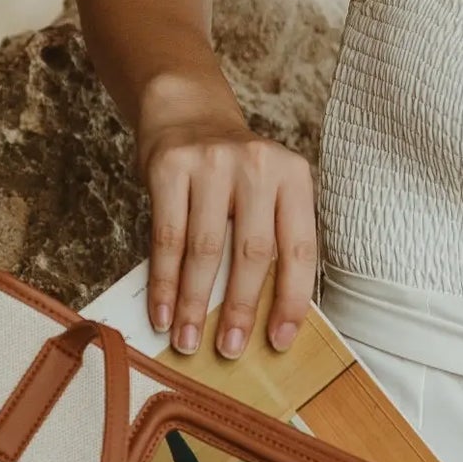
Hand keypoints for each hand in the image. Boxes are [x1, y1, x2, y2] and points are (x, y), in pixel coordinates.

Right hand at [138, 109, 318, 361]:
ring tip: (188, 341)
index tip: (280, 340)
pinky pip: (167, 238)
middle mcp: (258, 166)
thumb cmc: (231, 171)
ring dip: (196, 304)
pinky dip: (164, 283)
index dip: (292, 299)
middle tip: (231, 350)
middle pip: (253, 252)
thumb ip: (268, 239)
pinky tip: (163, 312)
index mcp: (294, 176)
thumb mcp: (265, 192)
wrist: (187, 111)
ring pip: (206, 250)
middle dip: (241, 309)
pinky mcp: (170, 167)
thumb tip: (261, 318)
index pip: (299, 248)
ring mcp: (213, 163)